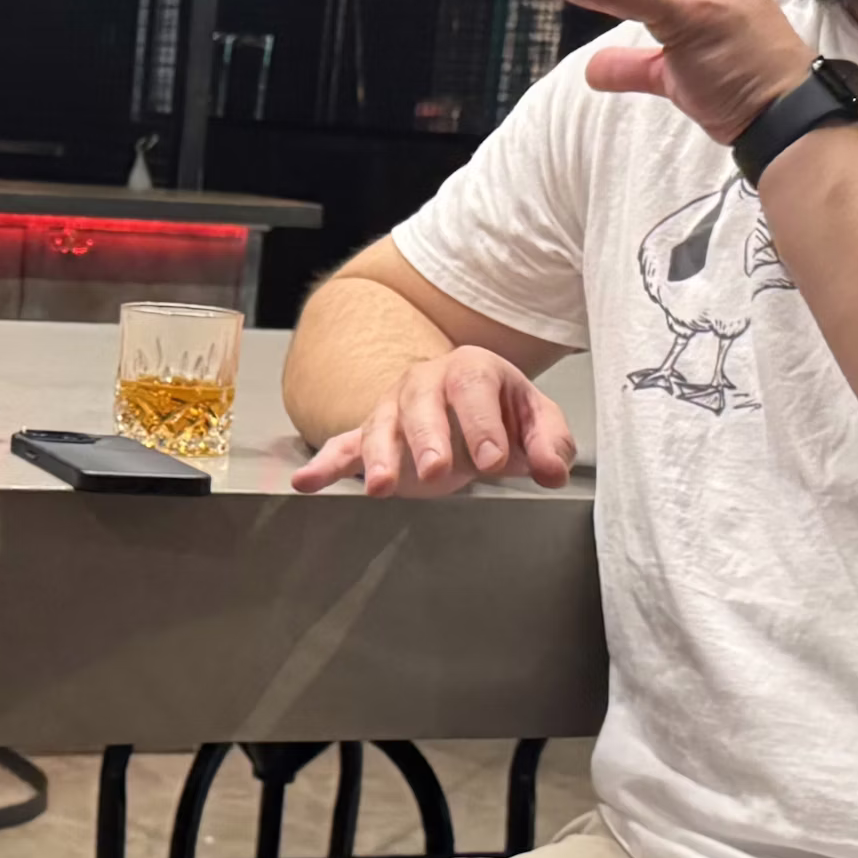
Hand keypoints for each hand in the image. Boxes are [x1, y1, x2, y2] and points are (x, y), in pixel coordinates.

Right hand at [292, 346, 576, 497]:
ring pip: (381, 425)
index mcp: (472, 369)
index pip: (474, 388)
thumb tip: (550, 470)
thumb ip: (549, 445)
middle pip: (421, 403)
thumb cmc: (502, 413)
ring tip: (380, 488)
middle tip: (437, 470)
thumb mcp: (538, 423)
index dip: (483, 423)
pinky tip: (306, 482)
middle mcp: (427, 381)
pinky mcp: (370, 433)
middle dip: (427, 438)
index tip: (493, 460)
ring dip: (379, 457)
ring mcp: (394, 406)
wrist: (469, 406)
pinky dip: (325, 464)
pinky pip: (343, 445)